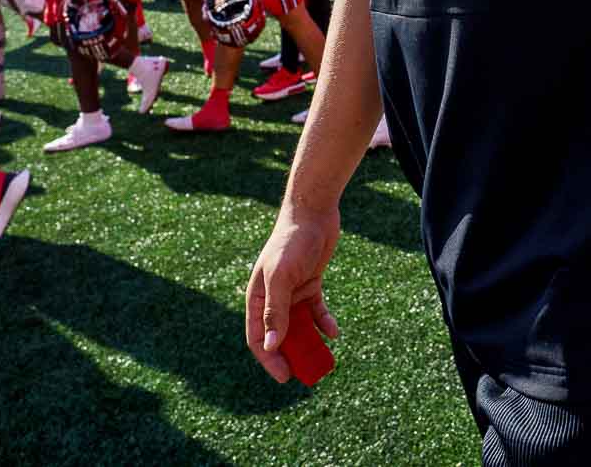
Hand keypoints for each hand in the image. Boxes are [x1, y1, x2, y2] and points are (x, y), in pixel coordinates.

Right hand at [245, 206, 342, 382]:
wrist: (313, 213)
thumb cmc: (291, 242)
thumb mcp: (282, 278)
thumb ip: (276, 311)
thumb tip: (271, 346)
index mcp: (257, 298)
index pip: (257, 337)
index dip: (269, 359)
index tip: (285, 377)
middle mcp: (273, 298)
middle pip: (279, 335)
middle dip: (291, 355)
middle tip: (307, 373)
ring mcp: (292, 292)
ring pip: (299, 326)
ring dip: (309, 342)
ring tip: (324, 359)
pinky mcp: (310, 284)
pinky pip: (316, 311)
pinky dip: (324, 322)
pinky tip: (334, 333)